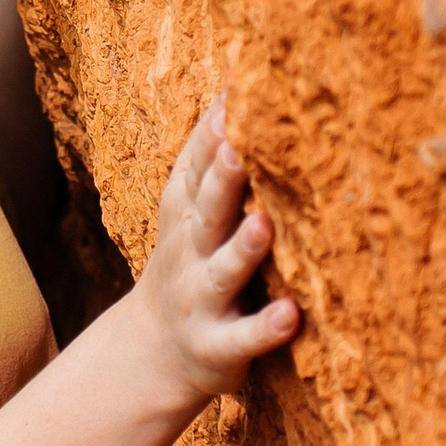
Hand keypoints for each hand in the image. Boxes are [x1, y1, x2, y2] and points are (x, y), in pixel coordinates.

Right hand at [129, 100, 299, 407]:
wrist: (153, 355)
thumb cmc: (187, 265)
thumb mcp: (186, 214)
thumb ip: (206, 160)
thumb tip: (232, 91)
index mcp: (185, 218)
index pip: (193, 171)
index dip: (210, 138)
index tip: (233, 102)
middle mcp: (189, 255)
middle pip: (205, 212)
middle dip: (221, 180)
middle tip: (240, 146)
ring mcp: (202, 302)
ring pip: (223, 273)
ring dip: (242, 250)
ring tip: (264, 225)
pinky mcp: (218, 349)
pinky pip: (243, 339)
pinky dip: (265, 328)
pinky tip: (291, 315)